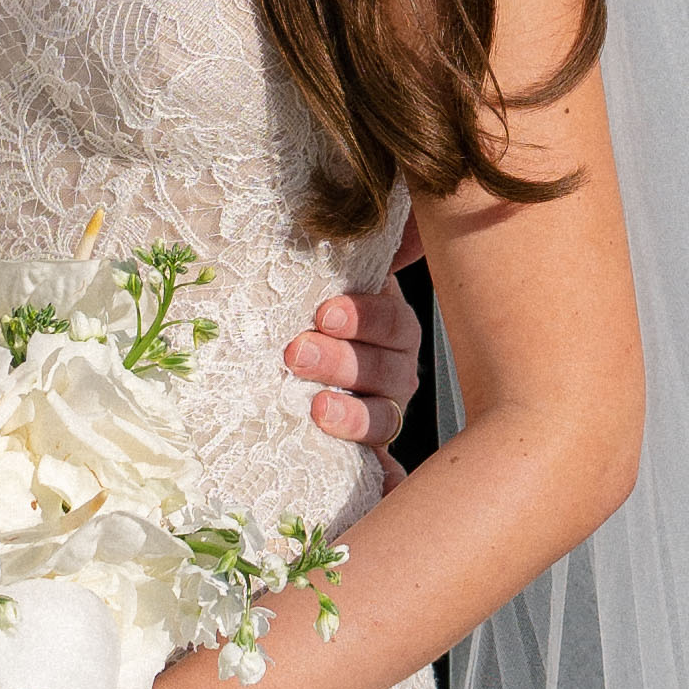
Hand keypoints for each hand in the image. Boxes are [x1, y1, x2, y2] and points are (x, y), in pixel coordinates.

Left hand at [287, 264, 427, 472]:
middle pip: (385, 370)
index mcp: (389, 324)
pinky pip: (386, 471)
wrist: (294, 355)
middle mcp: (394, 369)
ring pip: (383, 417)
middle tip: (296, 352)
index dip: (364, 318)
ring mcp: (384, 411)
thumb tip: (360, 200)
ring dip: (351, 413)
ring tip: (313, 407)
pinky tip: (380, 487)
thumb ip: (347, 246)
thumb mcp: (326, 274)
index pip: (390, 322)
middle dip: (342, 361)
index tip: (324, 313)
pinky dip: (385, 478)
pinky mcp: (370, 453)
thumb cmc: (306, 309)